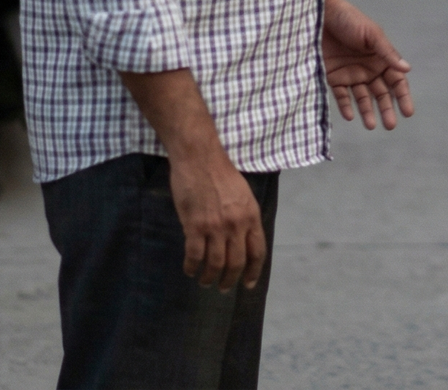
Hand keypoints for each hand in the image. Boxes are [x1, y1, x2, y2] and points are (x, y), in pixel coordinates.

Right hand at [169, 149, 266, 292]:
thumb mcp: (244, 195)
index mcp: (251, 216)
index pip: (257, 251)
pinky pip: (194, 255)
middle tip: (224, 288)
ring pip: (215, 264)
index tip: (249, 284)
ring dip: (210, 277)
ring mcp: (215, 227)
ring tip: (205, 282)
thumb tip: (243, 241)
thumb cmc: (221, 174)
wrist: (200, 159)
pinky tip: (190, 270)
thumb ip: (245, 218)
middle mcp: (236, 224)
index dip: (254, 272)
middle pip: (236, 263)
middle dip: (230, 280)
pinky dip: (191, 267)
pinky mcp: (194, 226)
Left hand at [321, 0, 413, 130]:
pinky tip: (350, 116)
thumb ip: (387, 53)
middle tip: (390, 125)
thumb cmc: (350, 20)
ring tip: (370, 125)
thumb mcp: (372, 35)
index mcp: (381, 58)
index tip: (408, 112)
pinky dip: (345, 105)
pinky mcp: (333, 76)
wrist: (320, 15)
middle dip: (386, 109)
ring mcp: (351, 74)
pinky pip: (341, 95)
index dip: (402, 96)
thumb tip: (407, 69)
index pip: (396, 81)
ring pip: (362, 98)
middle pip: (381, 93)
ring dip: (367, 111)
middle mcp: (368, 69)